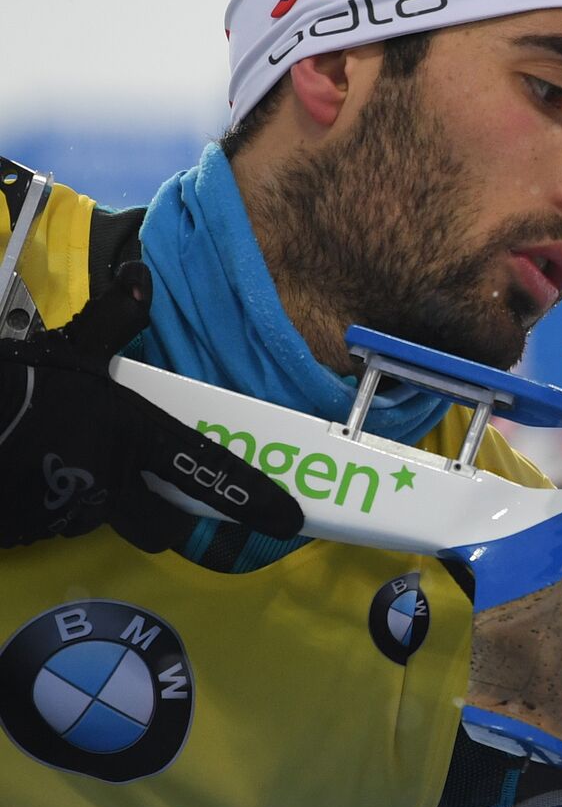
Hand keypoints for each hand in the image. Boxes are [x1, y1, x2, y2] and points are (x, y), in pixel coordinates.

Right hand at [0, 262, 302, 551]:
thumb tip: (142, 274)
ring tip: (67, 462)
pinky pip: (56, 524)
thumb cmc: (21, 383)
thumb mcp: (72, 346)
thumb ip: (115, 319)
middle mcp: (114, 484)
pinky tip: (37, 473)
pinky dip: (53, 503)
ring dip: (98, 501)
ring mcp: (72, 513)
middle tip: (145, 486)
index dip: (251, 499)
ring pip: (104, 521)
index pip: (206, 471)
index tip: (289, 521)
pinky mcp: (33, 532)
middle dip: (162, 516)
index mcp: (136, 437)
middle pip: (162, 526)